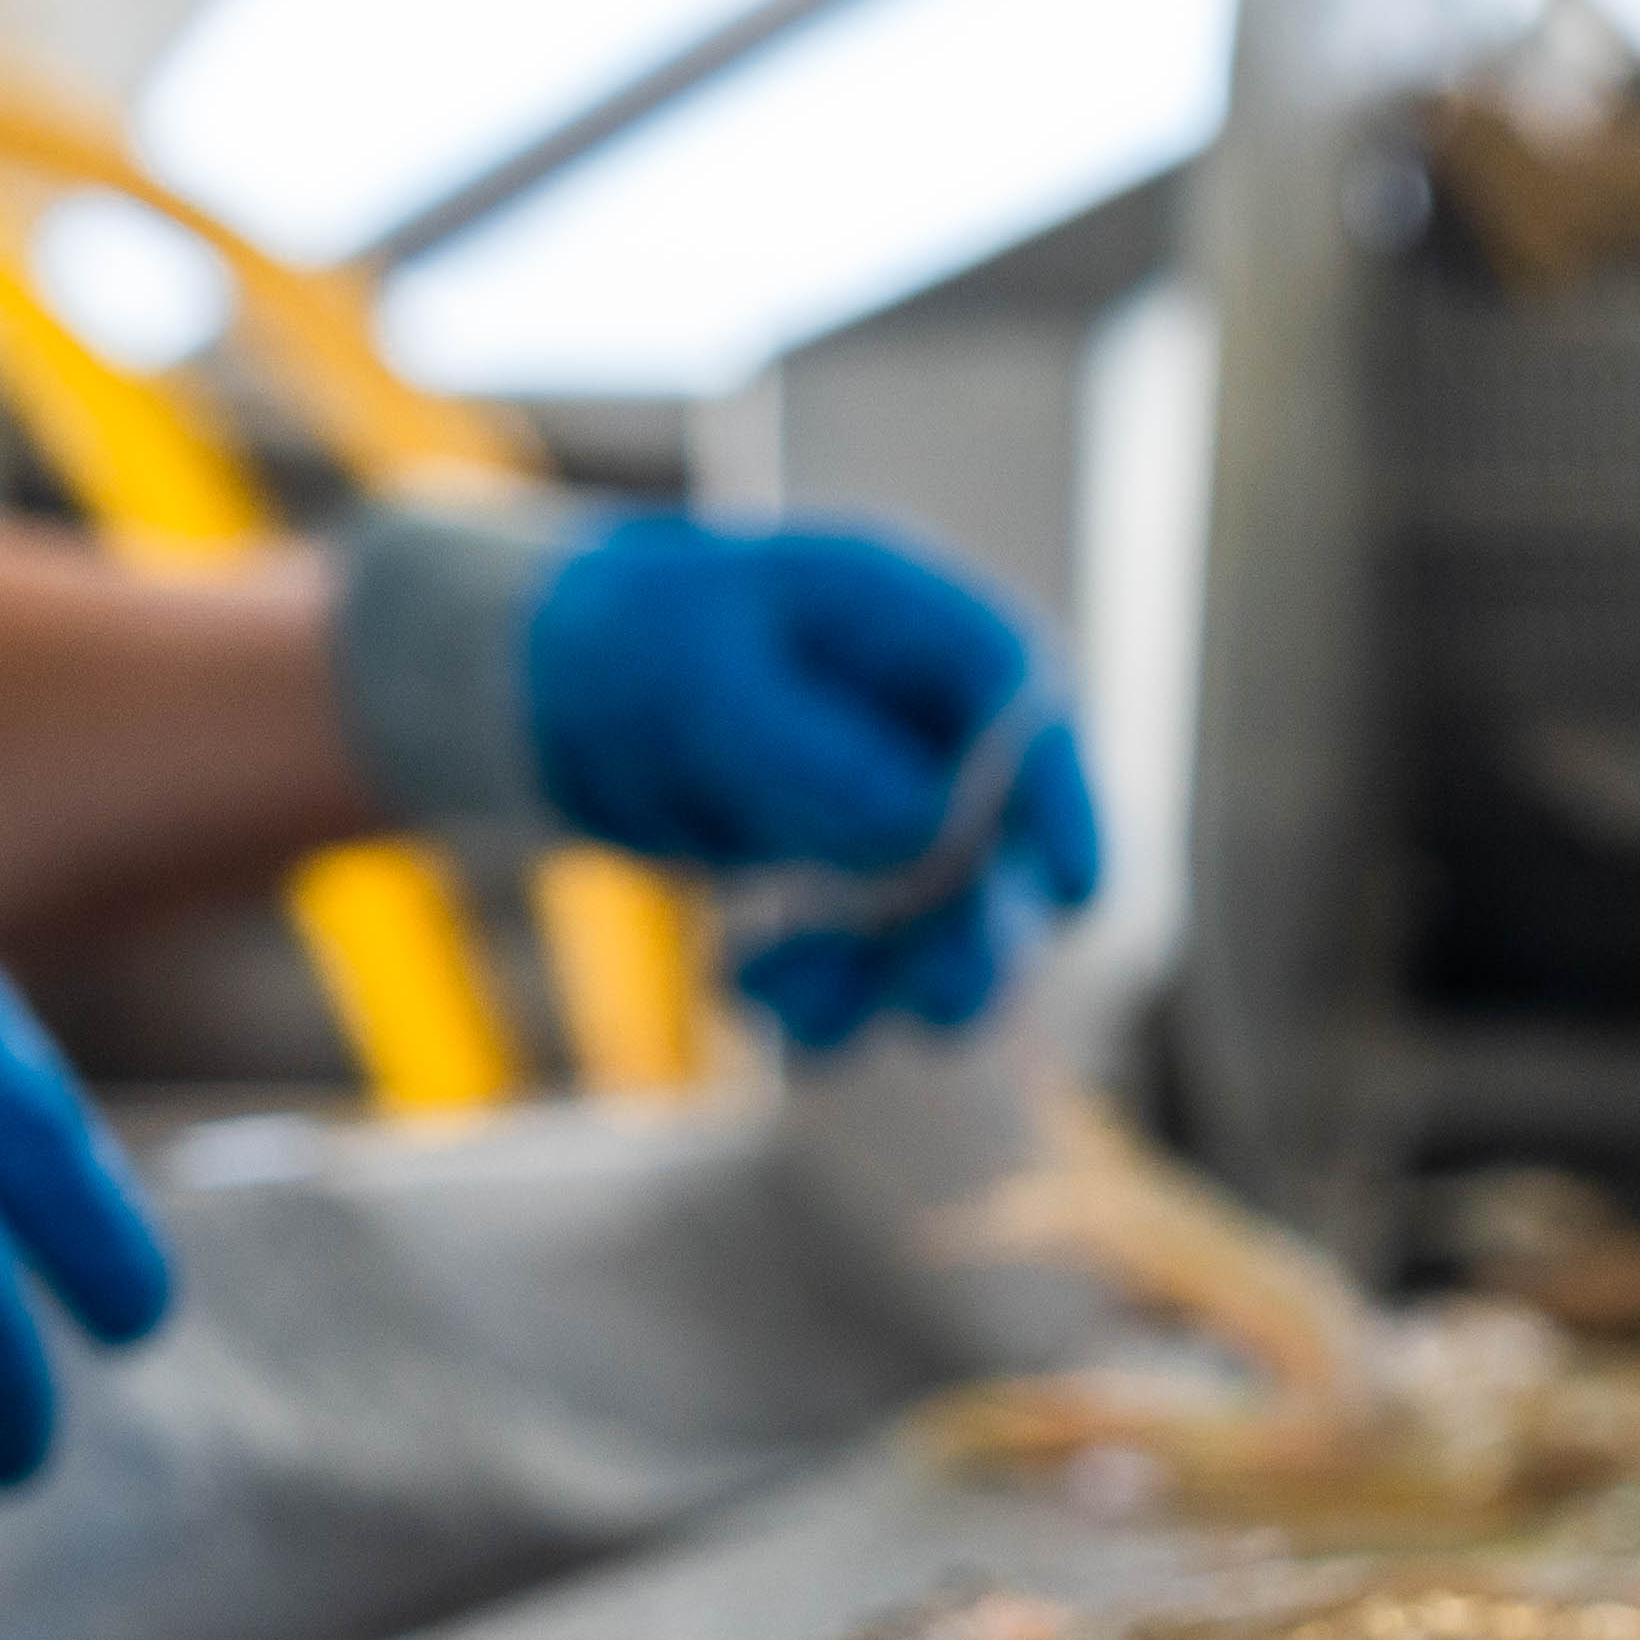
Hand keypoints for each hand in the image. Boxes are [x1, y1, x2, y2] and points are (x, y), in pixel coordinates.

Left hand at [517, 517, 1102, 1050]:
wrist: (563, 693)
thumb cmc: (629, 640)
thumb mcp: (693, 678)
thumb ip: (808, 751)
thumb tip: (924, 832)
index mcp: (921, 630)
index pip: (1026, 708)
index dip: (1062, 800)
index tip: (1075, 890)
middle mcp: (944, 729)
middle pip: (1014, 850)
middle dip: (962, 938)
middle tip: (909, 995)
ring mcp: (918, 815)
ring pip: (960, 936)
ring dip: (883, 989)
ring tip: (760, 991)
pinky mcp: (874, 890)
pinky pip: (885, 979)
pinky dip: (826, 1008)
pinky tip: (741, 987)